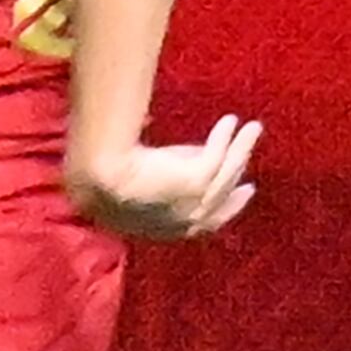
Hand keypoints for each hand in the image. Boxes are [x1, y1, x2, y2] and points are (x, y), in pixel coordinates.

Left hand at [68, 114, 260, 239]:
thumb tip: (170, 166)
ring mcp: (193, 202)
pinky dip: (226, 138)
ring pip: (227, 172)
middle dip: (236, 183)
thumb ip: (150, 185)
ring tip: (253, 127)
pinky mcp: (196, 181)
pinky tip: (231, 120)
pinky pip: (218, 156)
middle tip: (250, 181)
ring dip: (242, 149)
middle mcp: (184, 221)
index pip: (204, 224)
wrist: (97, 179)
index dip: (223, 210)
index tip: (238, 193)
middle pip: (221, 198)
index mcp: (165, 230)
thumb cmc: (97, 183)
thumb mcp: (127, 188)